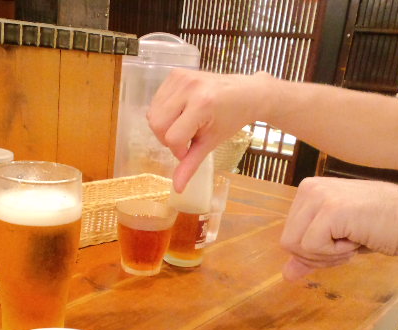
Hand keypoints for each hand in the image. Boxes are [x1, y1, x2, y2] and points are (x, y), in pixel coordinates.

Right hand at [147, 69, 271, 191]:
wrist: (245, 92)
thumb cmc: (230, 119)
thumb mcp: (211, 143)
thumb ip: (191, 164)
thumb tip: (176, 189)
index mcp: (202, 104)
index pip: (173, 137)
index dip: (179, 150)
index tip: (191, 149)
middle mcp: (189, 87)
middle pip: (157, 125)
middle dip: (168, 138)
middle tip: (187, 137)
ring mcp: (180, 77)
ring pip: (152, 114)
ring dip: (165, 127)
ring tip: (185, 124)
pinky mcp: (174, 73)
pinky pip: (155, 102)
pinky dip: (164, 113)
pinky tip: (180, 113)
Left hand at [280, 177, 397, 279]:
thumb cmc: (380, 228)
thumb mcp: (337, 240)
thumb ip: (310, 254)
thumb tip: (287, 275)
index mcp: (307, 190)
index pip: (288, 236)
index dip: (313, 251)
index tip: (340, 241)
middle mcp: (309, 187)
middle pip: (288, 243)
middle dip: (317, 256)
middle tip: (347, 244)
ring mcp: (319, 196)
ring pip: (296, 246)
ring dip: (327, 255)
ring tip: (352, 239)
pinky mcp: (330, 209)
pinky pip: (312, 247)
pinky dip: (336, 253)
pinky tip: (356, 238)